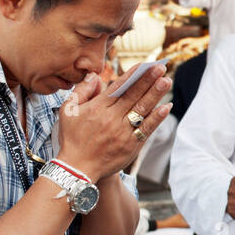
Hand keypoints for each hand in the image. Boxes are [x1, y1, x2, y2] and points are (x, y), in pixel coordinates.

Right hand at [57, 64, 171, 179]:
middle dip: (148, 80)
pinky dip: (157, 118)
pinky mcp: (131, 146)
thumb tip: (95, 75)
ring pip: (142, 110)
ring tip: (166, 81)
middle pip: (133, 96)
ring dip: (155, 95)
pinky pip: (147, 129)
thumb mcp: (68, 111)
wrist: (77, 169)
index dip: (133, 75)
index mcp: (97, 108)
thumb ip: (81, 91)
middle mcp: (111, 119)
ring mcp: (123, 133)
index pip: (119, 87)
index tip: (145, 64)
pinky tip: (166, 107)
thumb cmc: (72, 138)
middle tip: (161, 67)